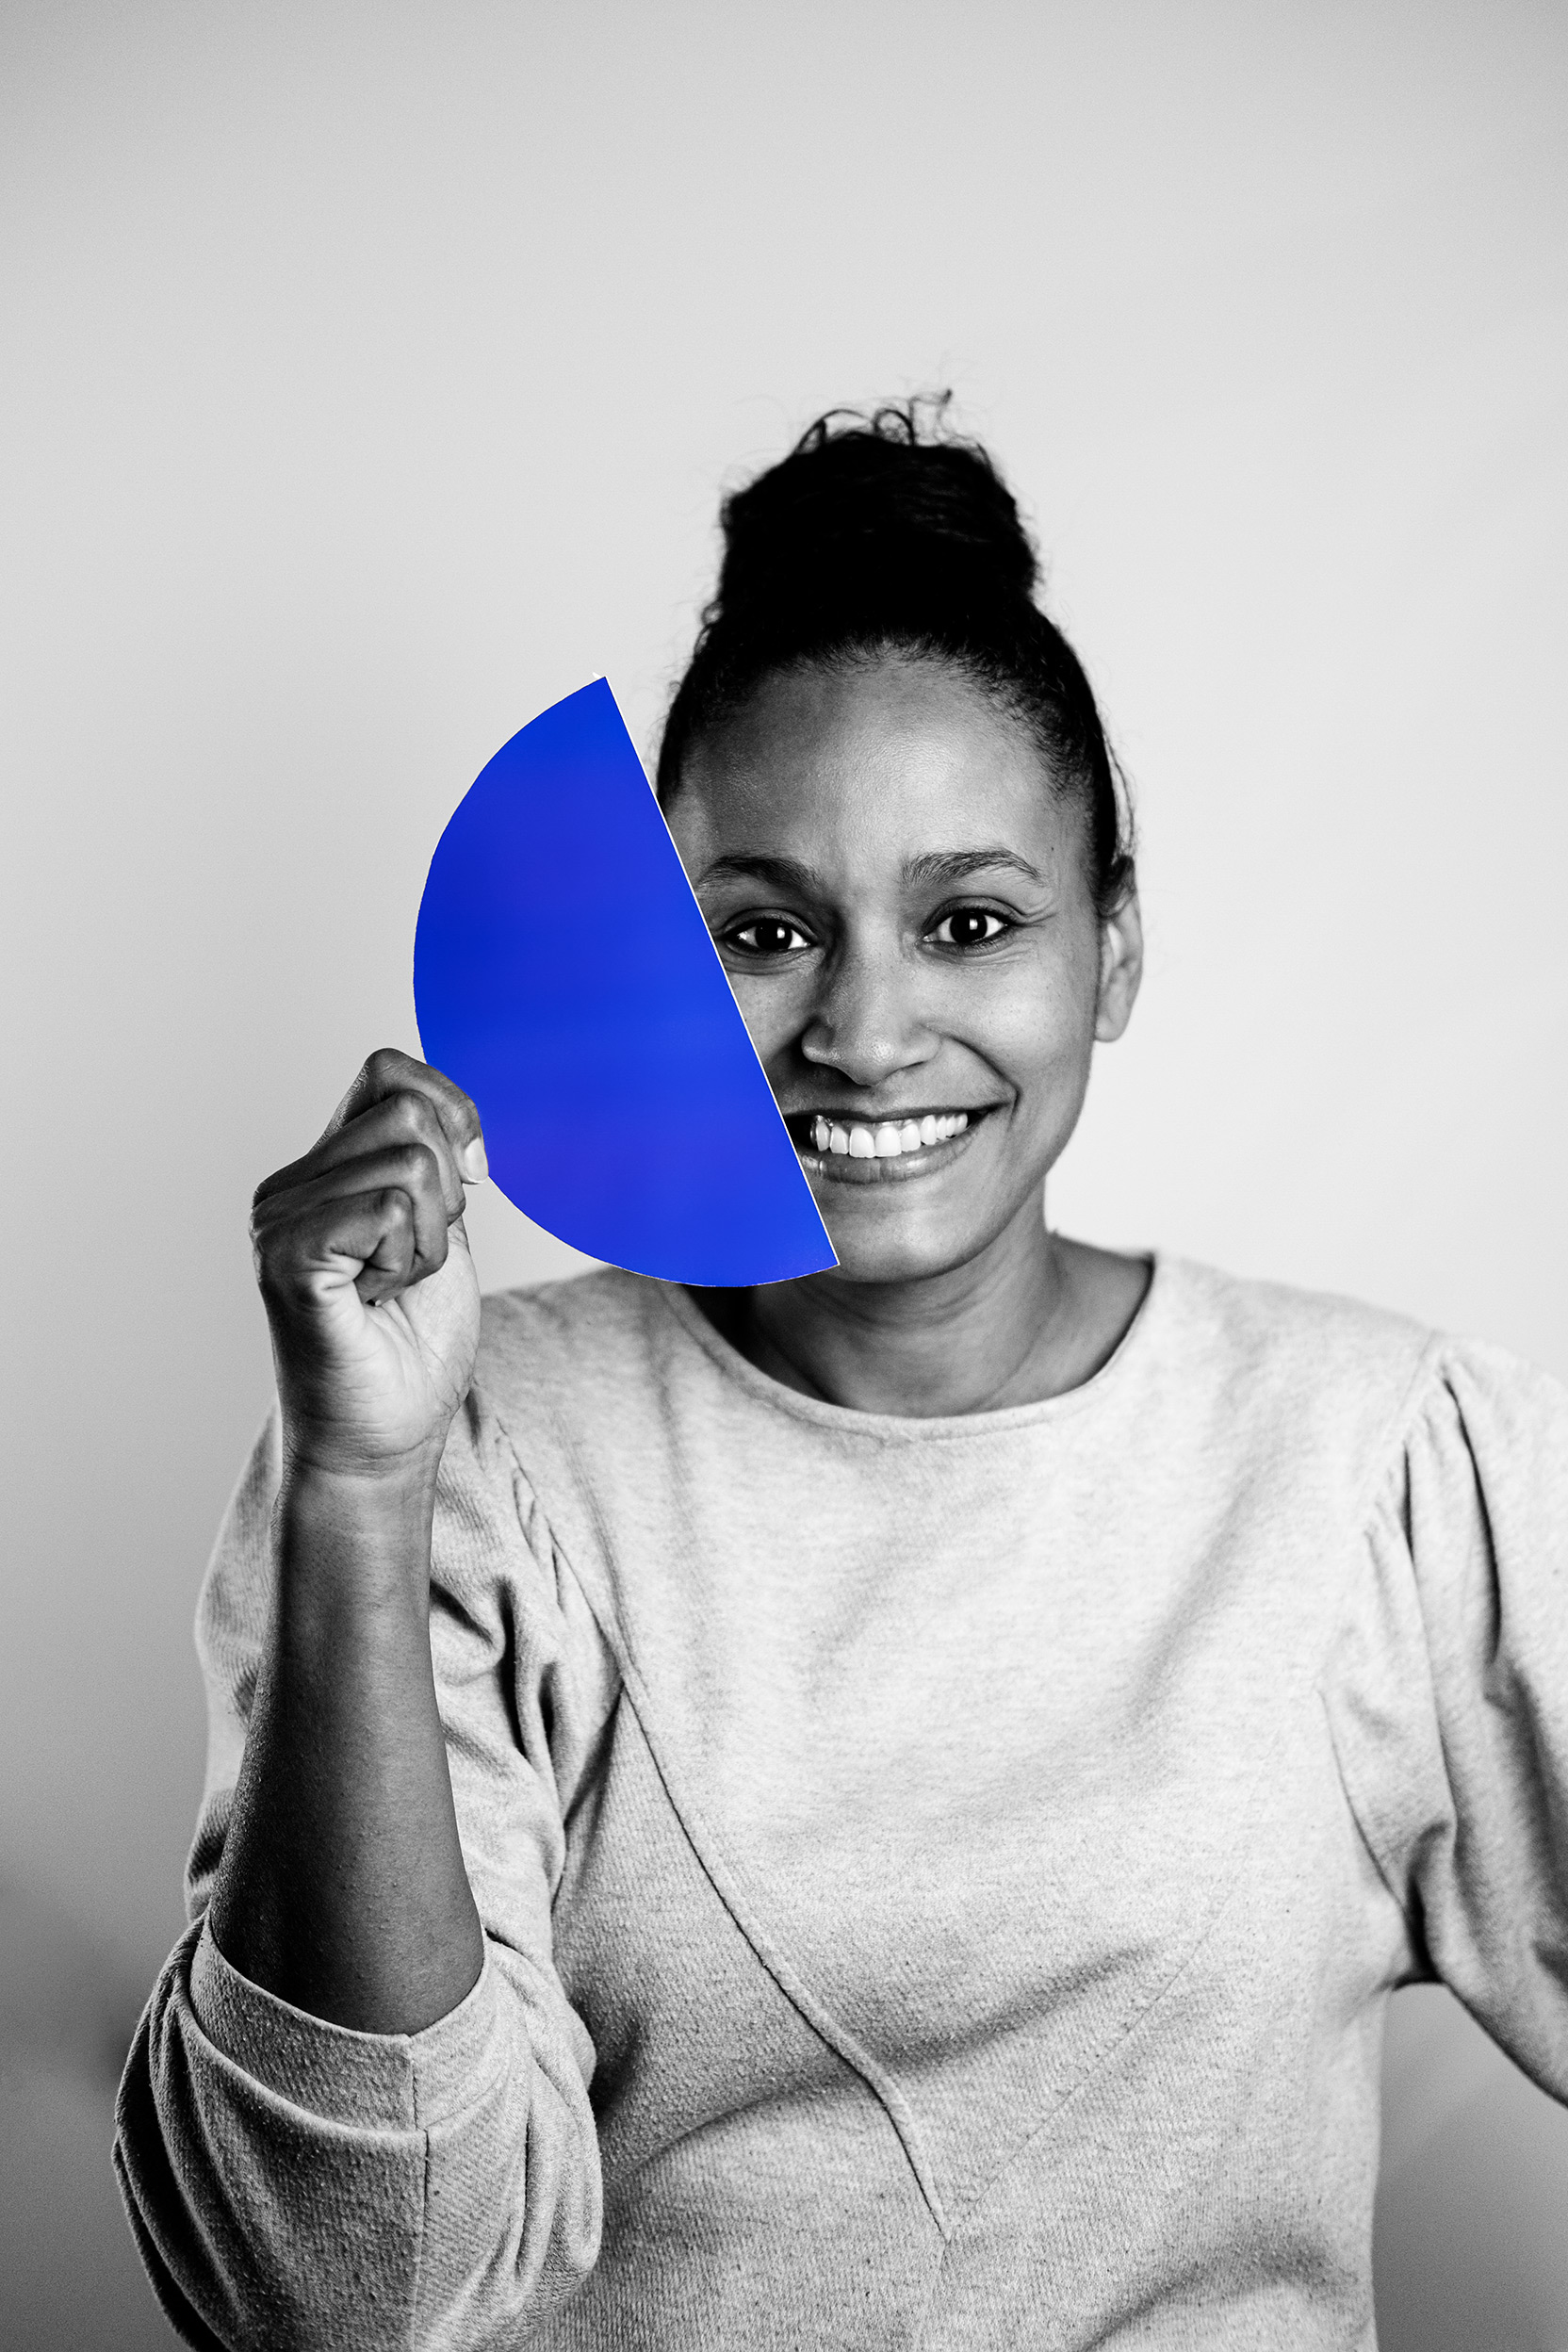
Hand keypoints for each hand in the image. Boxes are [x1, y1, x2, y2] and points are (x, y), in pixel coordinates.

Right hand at [250, 1049, 487, 1480]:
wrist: (384, 1439)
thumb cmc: (412, 1347)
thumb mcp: (441, 1233)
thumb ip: (438, 1166)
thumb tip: (456, 1116)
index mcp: (323, 1169)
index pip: (390, 1070)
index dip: (451, 1112)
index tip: (469, 1186)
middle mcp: (288, 1184)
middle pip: (411, 1114)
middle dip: (448, 1197)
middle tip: (410, 1265)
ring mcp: (277, 1218)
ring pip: (412, 1164)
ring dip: (430, 1241)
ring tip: (390, 1289)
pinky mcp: (286, 1257)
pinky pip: (390, 1208)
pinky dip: (409, 1260)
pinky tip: (376, 1299)